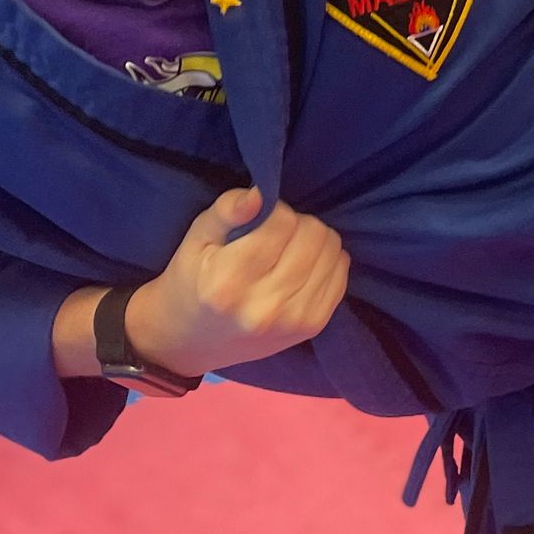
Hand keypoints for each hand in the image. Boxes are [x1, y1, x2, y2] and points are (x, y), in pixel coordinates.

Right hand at [124, 188, 350, 381]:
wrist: (193, 340)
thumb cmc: (192, 280)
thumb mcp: (196, 239)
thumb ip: (226, 211)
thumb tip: (260, 194)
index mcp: (227, 283)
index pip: (281, 223)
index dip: (275, 210)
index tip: (260, 219)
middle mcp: (262, 308)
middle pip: (312, 236)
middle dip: (297, 223)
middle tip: (275, 234)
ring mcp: (291, 321)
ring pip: (332, 252)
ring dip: (314, 240)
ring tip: (287, 250)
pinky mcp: (312, 327)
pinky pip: (341, 275)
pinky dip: (327, 261)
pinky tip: (302, 266)